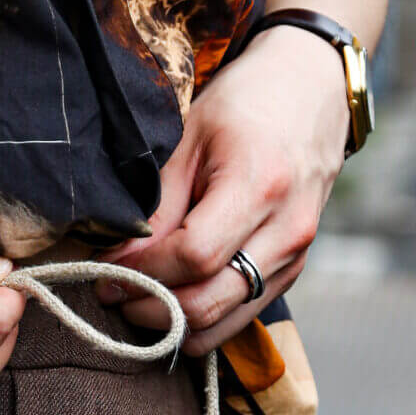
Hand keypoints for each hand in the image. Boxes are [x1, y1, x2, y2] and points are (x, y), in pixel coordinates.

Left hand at [95, 25, 350, 354]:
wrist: (310, 92)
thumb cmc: (244, 106)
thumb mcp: (190, 138)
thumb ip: (158, 205)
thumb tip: (118, 260)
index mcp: (260, 185)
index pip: (193, 255)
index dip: (142, 271)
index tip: (105, 269)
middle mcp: (287, 230)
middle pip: (208, 301)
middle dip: (149, 308)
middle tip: (110, 292)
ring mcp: (296, 255)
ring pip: (223, 321)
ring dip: (172, 322)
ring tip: (135, 299)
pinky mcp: (294, 268)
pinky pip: (240, 314)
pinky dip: (200, 317)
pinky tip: (170, 297)